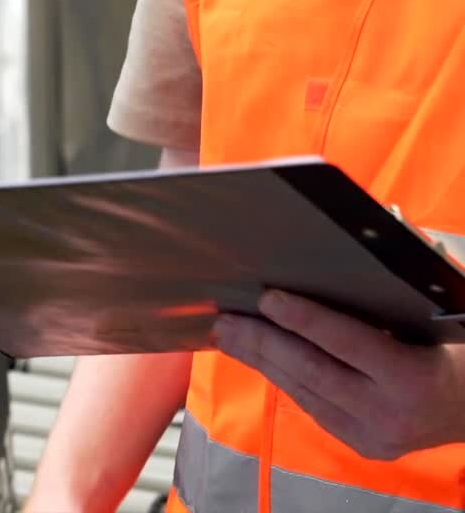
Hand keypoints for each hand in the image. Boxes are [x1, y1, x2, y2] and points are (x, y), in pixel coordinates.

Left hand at [212, 290, 464, 458]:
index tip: (268, 298)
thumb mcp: (439, 307)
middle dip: (264, 343)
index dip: (305, 320)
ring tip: (228, 335)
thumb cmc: (453, 344)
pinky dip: (283, 378)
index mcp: (411, 376)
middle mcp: (390, 413)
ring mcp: (373, 436)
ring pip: (305, 394)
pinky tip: (260, 356)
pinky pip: (312, 408)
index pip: (348, 344)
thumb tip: (381, 222)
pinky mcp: (361, 446)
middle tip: (226, 319)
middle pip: (313, 372)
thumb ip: (409, 272)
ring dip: (262, 361)